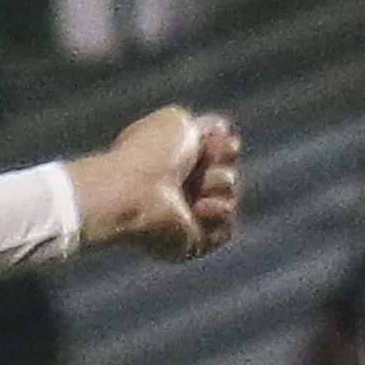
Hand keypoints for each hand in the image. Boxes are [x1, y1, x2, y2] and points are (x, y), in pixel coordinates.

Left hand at [71, 105, 238, 261]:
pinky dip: (217, 214)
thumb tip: (220, 133)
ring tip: (187, 191)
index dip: (224, 146)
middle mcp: (182, 191)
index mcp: (178, 163)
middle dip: (220, 164)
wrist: (134, 192)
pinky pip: (226, 229)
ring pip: (230, 197)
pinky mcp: (193, 242)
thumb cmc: (149, 154)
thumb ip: (202, 125)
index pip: (226, 152)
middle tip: (192, 168)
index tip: (208, 141)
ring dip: (216, 186)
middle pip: (230, 174)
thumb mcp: (177, 122)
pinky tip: (196, 210)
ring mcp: (186, 218)